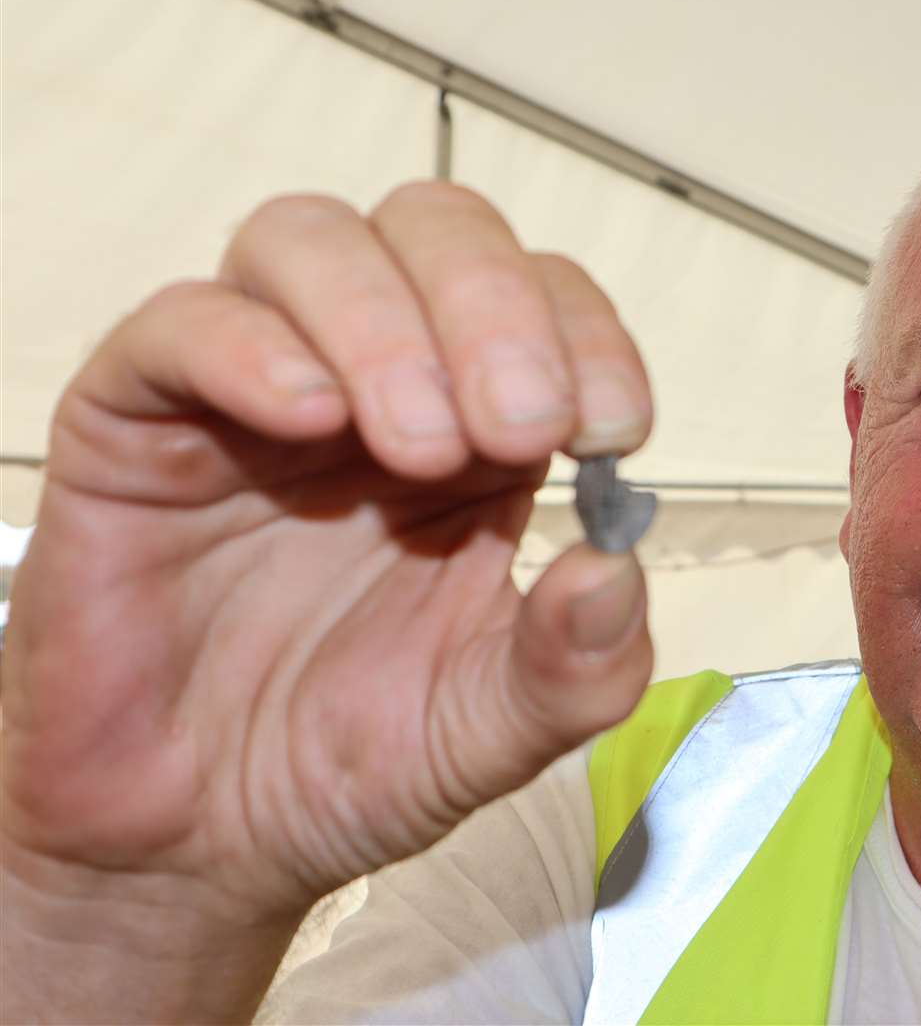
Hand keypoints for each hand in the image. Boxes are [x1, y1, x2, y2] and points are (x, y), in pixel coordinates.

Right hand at [1, 182, 654, 1019]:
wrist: (197, 850)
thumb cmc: (351, 766)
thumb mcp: (494, 732)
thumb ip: (576, 664)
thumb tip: (621, 566)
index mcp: (478, 434)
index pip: (547, 301)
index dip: (587, 335)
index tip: (610, 427)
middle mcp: (372, 384)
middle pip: (437, 231)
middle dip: (497, 308)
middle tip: (519, 426)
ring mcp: (252, 393)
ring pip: (311, 242)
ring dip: (386, 321)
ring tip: (417, 448)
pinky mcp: (137, 425)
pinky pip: (178, 326)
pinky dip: (251, 347)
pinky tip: (310, 419)